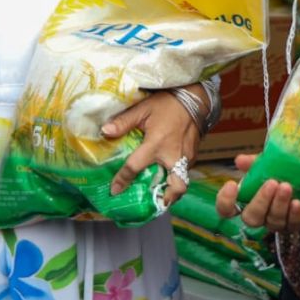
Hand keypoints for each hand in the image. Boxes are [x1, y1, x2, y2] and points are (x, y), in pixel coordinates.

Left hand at [102, 89, 201, 206]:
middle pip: (175, 187)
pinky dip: (178, 176)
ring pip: (183, 182)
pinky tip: (168, 174)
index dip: (123, 180)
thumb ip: (124, 121)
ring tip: (161, 192)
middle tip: (154, 202)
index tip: (115, 191)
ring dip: (172, 190)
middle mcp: (173, 155)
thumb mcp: (143, 108)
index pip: (135, 167)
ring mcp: (187, 156)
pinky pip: (186, 171)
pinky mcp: (195, 154)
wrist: (194, 97)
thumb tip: (105, 131)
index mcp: (156, 144)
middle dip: (166, 198)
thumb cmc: (167, 103)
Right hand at [216, 153, 299, 231]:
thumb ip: (253, 163)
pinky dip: (294, 214)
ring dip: (279, 204)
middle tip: (271, 183)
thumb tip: (240, 160)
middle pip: (251, 218)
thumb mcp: (266, 164)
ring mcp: (274, 223)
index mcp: (245, 200)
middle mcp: (258, 215)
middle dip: (261, 201)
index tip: (232, 184)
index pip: (226, 209)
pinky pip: (291, 225)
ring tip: (287, 187)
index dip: (225, 201)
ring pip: (272, 222)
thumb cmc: (280, 172)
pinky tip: (297, 203)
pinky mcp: (292, 226)